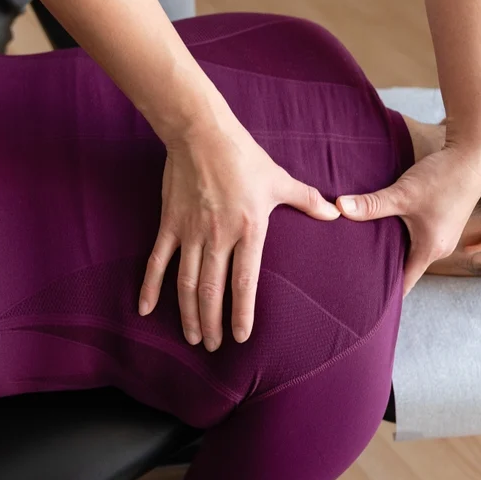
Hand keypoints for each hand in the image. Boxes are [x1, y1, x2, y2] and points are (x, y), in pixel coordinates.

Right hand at [139, 116, 339, 350]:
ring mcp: (190, 232)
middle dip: (212, 323)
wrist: (201, 133)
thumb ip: (307, 200)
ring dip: (188, 314)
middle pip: (212, 290)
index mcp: (248, 230)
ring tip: (192, 338)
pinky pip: (157, 262)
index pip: (244, 282)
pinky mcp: (169, 224)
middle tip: (213, 347)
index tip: (241, 337)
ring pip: (186, 283)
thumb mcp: (280, 179)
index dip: (241, 312)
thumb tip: (335, 212)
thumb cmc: (243, 156)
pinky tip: (145, 309)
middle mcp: (218, 237)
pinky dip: (150, 287)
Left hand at [337, 142, 480, 294]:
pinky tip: (386, 229)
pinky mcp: (443, 220)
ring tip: (364, 254)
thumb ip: (372, 205)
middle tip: (355, 276)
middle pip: (406, 267)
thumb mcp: (403, 193)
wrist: (474, 154)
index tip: (365, 301)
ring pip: (411, 250)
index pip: (405, 282)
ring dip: (393, 250)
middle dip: (383, 270)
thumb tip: (339, 207)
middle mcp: (440, 247)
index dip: (385, 292)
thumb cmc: (443, 176)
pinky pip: (418, 237)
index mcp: (431, 250)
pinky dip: (402, 236)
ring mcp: (443, 234)